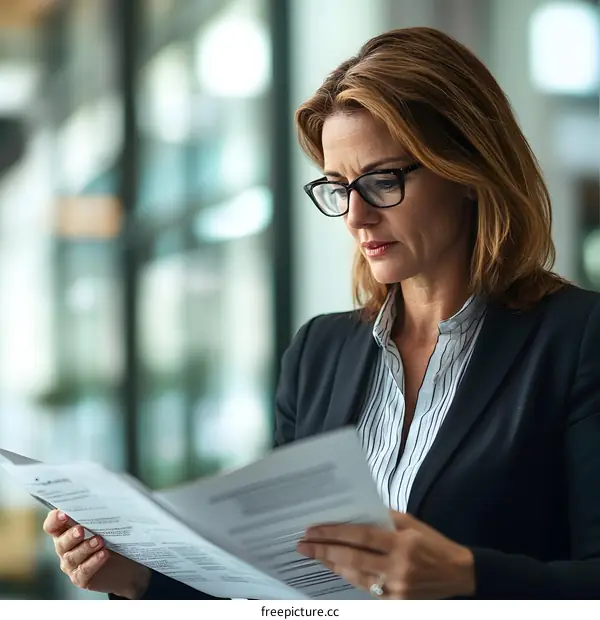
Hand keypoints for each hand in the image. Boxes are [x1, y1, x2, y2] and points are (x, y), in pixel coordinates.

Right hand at [43, 509, 150, 598]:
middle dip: (70, 536)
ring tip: (99, 541)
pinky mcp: (81, 578)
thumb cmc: (113, 536)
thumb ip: (100, 512)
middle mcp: (65, 548)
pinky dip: (93, 562)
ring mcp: (72, 564)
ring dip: (85, 548)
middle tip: (81, 530)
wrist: (127, 563)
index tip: (63, 513)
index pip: (52, 525)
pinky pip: (83, 572)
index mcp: (66, 530)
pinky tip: (103, 554)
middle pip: (60, 542)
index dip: (54, 520)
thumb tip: (106, 495)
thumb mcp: (107, 523)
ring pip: (71, 557)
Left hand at [296, 511, 474, 598]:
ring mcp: (396, 589)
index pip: (360, 536)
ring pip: (355, 577)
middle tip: (302, 545)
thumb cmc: (432, 542)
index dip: (334, 533)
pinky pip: (365, 589)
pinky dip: (348, 577)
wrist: (458, 573)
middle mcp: (398, 568)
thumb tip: (352, 513)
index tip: (313, 529)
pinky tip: (335, 568)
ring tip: (313, 555)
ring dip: (331, 565)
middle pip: (351, 559)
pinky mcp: (396, 603)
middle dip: (323, 551)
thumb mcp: (411, 523)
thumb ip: (383, 518)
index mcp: (402, 543)